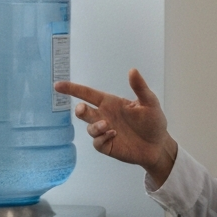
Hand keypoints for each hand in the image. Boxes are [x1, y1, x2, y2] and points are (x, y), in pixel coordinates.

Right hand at [55, 69, 177, 187]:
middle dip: (79, 110)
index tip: (58, 85)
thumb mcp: (150, 102)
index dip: (72, 89)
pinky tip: (113, 134)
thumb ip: (140, 88)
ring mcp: (105, 132)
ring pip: (90, 128)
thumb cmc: (154, 121)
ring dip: (95, 126)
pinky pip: (97, 143)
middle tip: (81, 109)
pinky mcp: (107, 146)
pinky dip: (101, 138)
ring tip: (107, 125)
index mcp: (111, 103)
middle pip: (84, 111)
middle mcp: (104, 116)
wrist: (158, 145)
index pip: (87, 94)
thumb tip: (132, 70)